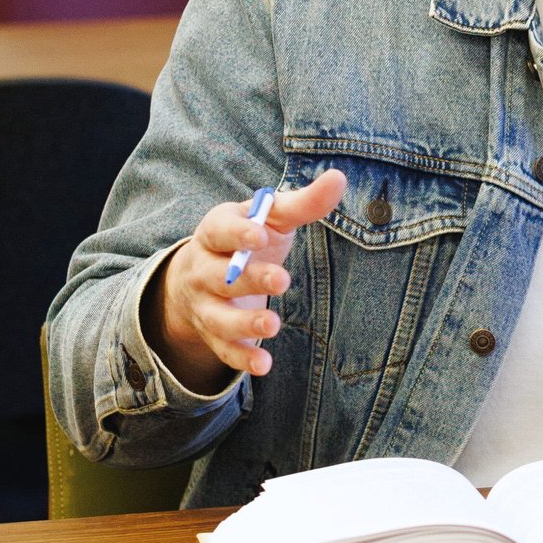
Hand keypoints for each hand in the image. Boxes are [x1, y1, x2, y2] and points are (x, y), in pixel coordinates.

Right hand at [145, 171, 347, 393]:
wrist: (204, 277)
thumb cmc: (250, 239)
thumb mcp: (272, 218)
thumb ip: (303, 202)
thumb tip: (339, 178)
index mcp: (215, 232)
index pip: (219, 230)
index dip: (237, 232)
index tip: (260, 234)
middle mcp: (204, 269)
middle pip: (219, 276)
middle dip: (249, 278)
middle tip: (281, 279)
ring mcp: (206, 305)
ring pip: (218, 317)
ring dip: (244, 323)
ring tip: (272, 324)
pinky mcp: (214, 335)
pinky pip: (223, 350)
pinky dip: (242, 359)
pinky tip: (264, 364)